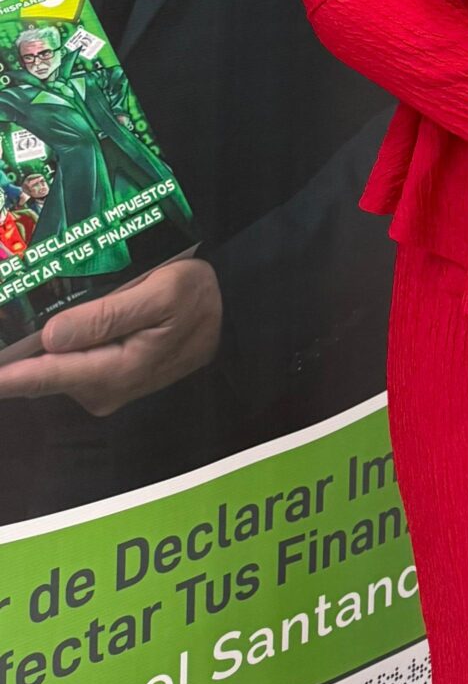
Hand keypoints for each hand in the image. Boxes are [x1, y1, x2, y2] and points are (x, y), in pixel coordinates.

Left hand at [0, 258, 221, 414]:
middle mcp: (102, 390)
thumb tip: (51, 336)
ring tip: (15, 316)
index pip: (45, 374)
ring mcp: (103, 388)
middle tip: (2, 317)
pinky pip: (67, 364)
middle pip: (42, 372)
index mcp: (116, 369)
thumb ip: (108, 316)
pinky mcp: (105, 379)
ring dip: (31, 347)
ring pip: (52, 368)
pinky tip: (44, 324)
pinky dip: (51, 347)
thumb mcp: (162, 293)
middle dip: (14, 353)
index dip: (5, 374)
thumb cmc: (197, 297)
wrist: (230, 316)